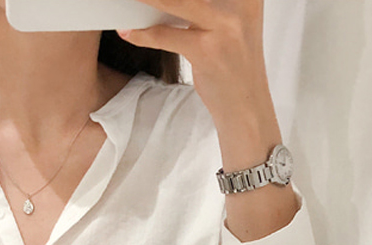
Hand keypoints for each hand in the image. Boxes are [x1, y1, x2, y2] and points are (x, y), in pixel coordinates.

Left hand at [118, 0, 270, 132]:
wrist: (245, 107)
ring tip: (126, 2)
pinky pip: (164, 35)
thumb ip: (203, 7)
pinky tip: (129, 31)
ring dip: (146, 0)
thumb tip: (163, 3)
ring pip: (173, 2)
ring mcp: (224, 26)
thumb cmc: (233, 66)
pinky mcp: (206, 50)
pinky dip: (143, 34)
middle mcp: (239, 3)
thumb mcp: (226, 26)